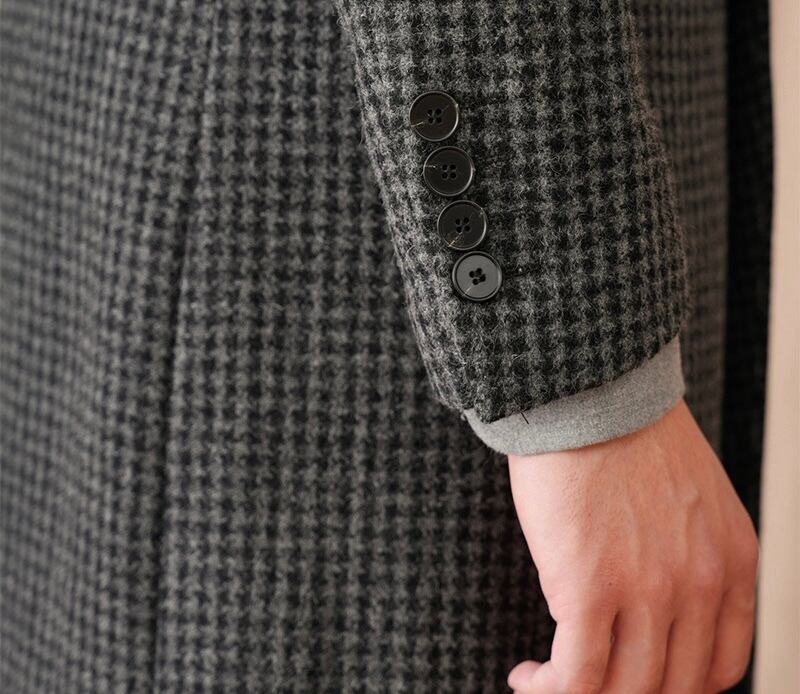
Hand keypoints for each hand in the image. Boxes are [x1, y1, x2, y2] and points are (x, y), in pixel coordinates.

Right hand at [506, 400, 758, 692]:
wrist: (586, 392)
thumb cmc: (623, 431)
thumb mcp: (690, 495)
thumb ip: (690, 550)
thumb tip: (651, 596)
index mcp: (731, 561)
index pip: (720, 666)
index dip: (676, 688)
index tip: (638, 678)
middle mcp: (698, 584)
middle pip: (670, 687)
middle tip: (589, 680)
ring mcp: (646, 590)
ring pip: (623, 690)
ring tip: (546, 681)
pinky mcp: (587, 588)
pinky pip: (575, 676)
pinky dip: (548, 689)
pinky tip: (527, 676)